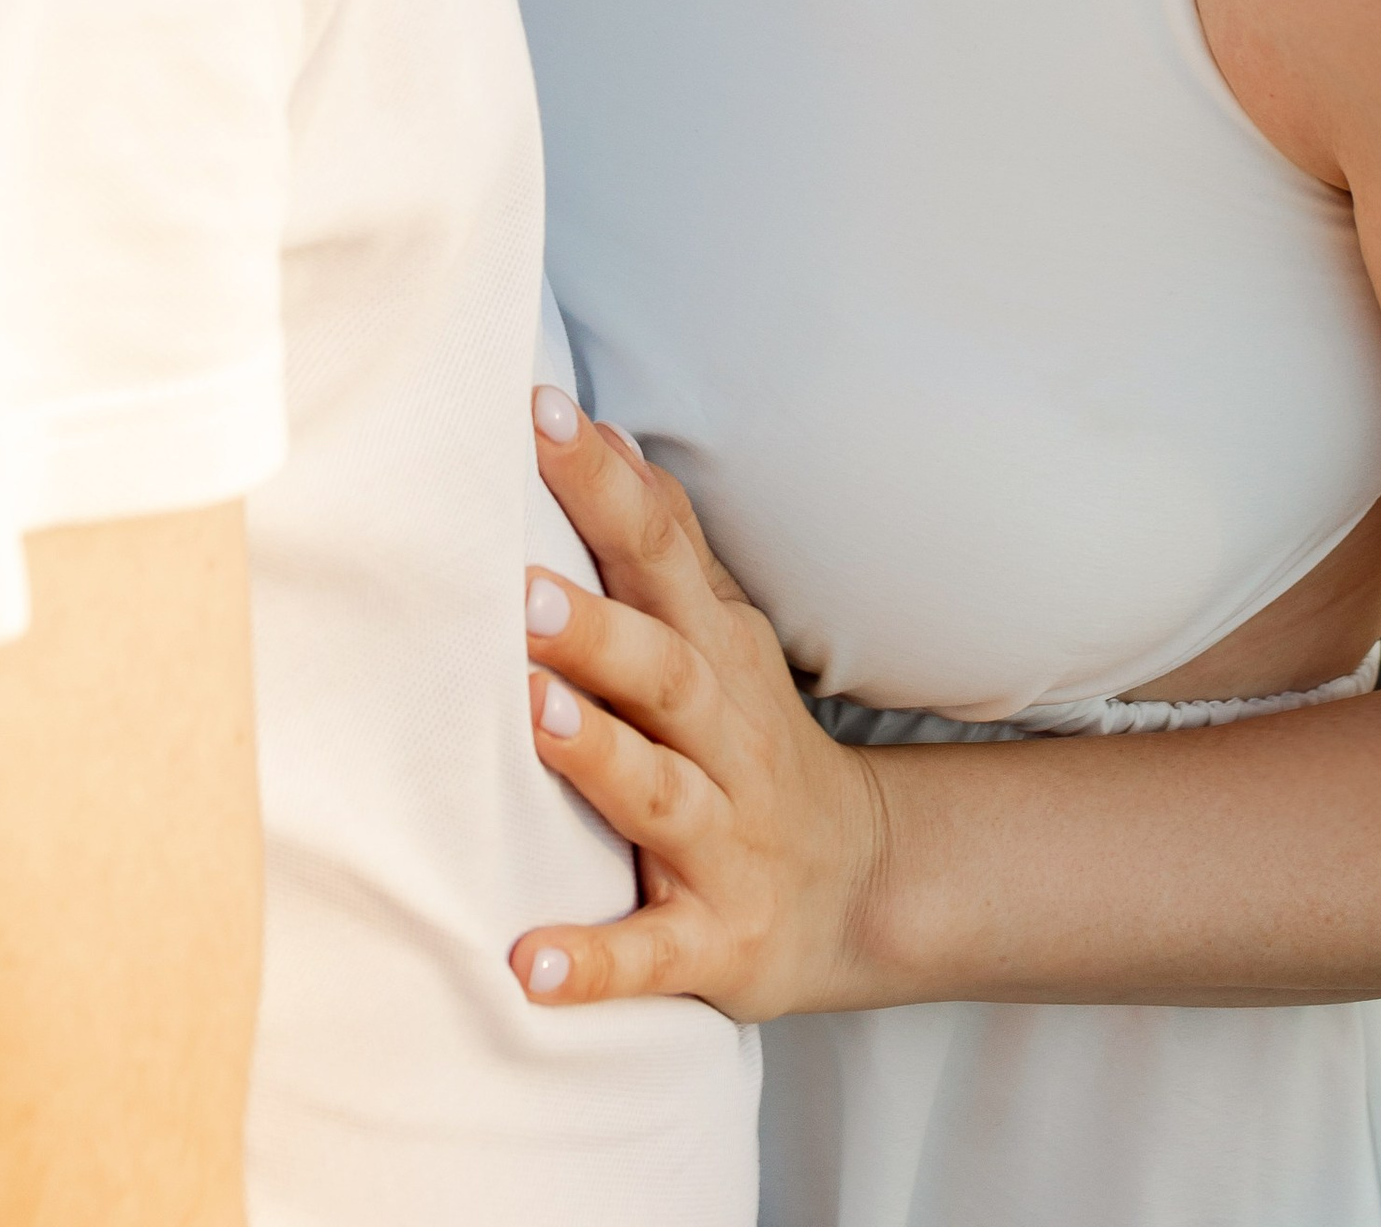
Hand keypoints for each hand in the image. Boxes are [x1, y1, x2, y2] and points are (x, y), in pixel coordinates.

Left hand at [512, 391, 888, 1018]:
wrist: (862, 885)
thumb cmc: (751, 740)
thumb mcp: (722, 630)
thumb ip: (661, 539)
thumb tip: (595, 427)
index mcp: (714, 653)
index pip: (657, 552)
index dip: (601, 484)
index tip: (537, 414)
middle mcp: (723, 739)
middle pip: (663, 670)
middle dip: (595, 631)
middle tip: (518, 590)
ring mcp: (722, 843)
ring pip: (658, 795)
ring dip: (596, 758)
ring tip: (534, 724)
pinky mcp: (714, 941)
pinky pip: (653, 953)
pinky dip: (594, 962)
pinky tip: (526, 967)